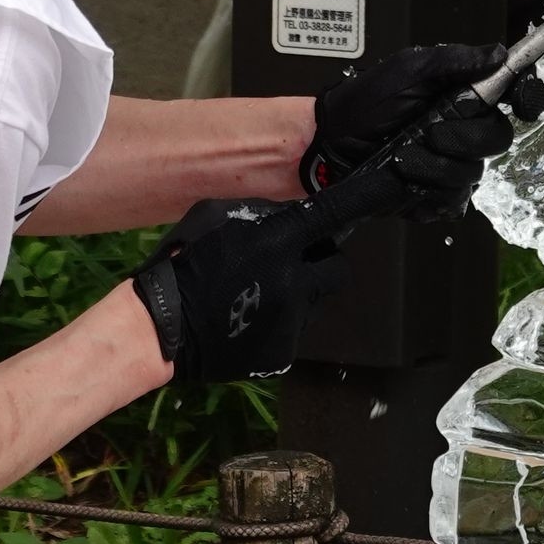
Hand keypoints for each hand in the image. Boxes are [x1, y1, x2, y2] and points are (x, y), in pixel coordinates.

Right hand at [131, 199, 345, 386]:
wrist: (160, 329)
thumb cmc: (182, 264)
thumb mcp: (216, 217)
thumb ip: (261, 215)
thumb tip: (292, 214)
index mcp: (277, 244)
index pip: (332, 216)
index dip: (360, 202)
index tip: (383, 190)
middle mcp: (295, 286)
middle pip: (337, 269)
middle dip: (322, 263)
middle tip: (293, 263)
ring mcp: (292, 324)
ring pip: (313, 302)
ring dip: (297, 294)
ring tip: (256, 296)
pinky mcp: (283, 353)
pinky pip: (292, 329)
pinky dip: (277, 322)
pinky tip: (246, 319)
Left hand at [305, 43, 543, 213]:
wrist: (330, 145)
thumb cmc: (362, 105)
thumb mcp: (407, 69)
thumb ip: (454, 60)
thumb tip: (497, 52)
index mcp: (463, 98)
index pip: (514, 96)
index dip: (526, 97)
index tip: (523, 102)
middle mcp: (464, 132)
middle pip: (497, 139)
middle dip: (463, 137)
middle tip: (430, 131)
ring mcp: (453, 166)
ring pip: (472, 172)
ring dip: (434, 164)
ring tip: (403, 155)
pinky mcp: (438, 198)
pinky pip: (453, 200)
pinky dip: (427, 190)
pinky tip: (407, 177)